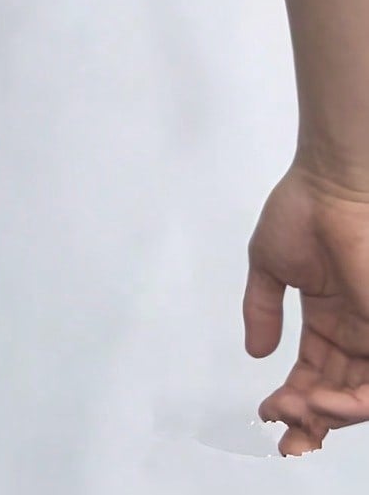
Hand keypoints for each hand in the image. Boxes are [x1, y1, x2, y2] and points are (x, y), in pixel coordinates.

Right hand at [244, 160, 368, 454]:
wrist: (333, 186)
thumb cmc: (301, 212)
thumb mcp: (269, 265)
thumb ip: (261, 309)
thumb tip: (256, 354)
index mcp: (330, 319)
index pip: (317, 375)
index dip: (295, 400)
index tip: (267, 412)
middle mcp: (357, 333)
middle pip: (338, 394)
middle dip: (310, 419)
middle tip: (283, 427)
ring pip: (360, 398)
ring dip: (328, 416)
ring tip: (296, 414)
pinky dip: (350, 404)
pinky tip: (316, 401)